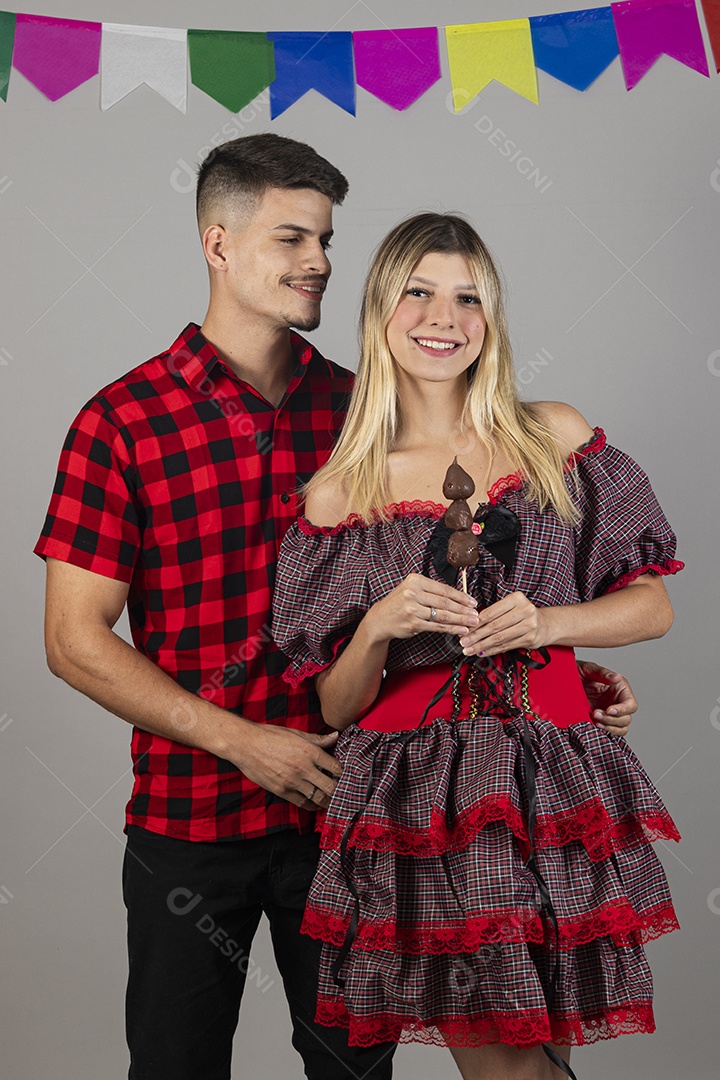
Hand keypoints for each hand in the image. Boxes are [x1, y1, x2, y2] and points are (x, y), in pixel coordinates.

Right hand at [228, 722, 342, 809]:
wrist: (245, 745)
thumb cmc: (270, 736)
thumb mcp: (296, 733)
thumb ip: (317, 739)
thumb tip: (335, 736)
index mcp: (309, 751)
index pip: (335, 767)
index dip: (343, 773)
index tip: (344, 776)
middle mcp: (303, 768)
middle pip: (330, 786)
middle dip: (339, 791)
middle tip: (342, 792)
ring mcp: (292, 781)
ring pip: (318, 798)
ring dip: (327, 800)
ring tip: (331, 800)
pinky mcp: (282, 791)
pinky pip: (302, 803)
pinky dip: (312, 805)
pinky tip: (315, 803)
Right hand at [364, 573, 478, 644]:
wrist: (380, 619)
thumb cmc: (399, 604)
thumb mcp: (412, 589)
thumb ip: (431, 591)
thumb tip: (458, 597)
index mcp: (415, 581)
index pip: (443, 589)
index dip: (461, 596)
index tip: (472, 602)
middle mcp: (413, 593)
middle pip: (445, 602)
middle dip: (463, 609)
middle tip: (476, 614)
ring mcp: (412, 609)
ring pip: (443, 615)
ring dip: (460, 619)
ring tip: (472, 622)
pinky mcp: (413, 624)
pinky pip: (437, 627)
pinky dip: (451, 629)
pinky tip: (460, 630)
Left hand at [459, 591, 547, 656]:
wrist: (545, 624)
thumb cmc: (521, 614)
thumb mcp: (510, 606)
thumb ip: (493, 613)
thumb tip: (470, 625)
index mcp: (517, 599)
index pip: (491, 612)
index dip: (476, 622)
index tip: (464, 629)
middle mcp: (525, 611)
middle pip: (495, 626)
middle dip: (476, 636)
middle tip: (463, 642)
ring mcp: (529, 626)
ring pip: (499, 638)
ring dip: (482, 645)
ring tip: (469, 650)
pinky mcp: (530, 639)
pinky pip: (506, 646)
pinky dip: (492, 650)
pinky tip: (482, 652)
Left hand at [577, 661, 637, 736]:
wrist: (562, 681)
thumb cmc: (577, 672)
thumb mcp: (589, 669)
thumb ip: (603, 673)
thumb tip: (617, 678)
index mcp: (620, 689)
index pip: (631, 705)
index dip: (623, 710)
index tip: (609, 710)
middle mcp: (617, 702)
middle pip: (626, 719)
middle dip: (612, 720)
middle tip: (595, 714)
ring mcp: (609, 713)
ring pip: (620, 728)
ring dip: (608, 728)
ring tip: (594, 722)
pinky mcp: (600, 721)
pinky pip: (608, 731)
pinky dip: (602, 731)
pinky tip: (591, 725)